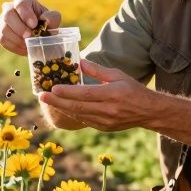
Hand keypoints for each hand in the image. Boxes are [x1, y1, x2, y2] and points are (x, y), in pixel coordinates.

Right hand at [0, 0, 60, 55]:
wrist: (39, 36)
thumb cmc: (46, 23)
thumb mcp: (53, 19)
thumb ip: (52, 17)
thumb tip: (45, 19)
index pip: (20, 2)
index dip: (25, 14)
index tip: (34, 24)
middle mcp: (9, 7)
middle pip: (8, 14)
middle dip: (19, 27)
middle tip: (29, 36)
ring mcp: (2, 20)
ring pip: (4, 28)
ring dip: (17, 39)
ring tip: (29, 44)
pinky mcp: (0, 33)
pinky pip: (3, 39)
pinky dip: (14, 46)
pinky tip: (24, 48)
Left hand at [38, 59, 152, 131]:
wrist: (148, 112)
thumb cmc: (133, 89)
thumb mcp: (118, 75)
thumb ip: (98, 70)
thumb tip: (80, 63)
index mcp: (112, 94)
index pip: (85, 94)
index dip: (68, 92)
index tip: (53, 88)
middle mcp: (108, 110)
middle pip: (78, 106)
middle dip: (57, 101)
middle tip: (41, 96)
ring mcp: (105, 121)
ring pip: (78, 115)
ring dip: (62, 108)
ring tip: (48, 101)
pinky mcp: (104, 127)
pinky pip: (84, 120)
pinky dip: (72, 114)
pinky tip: (62, 107)